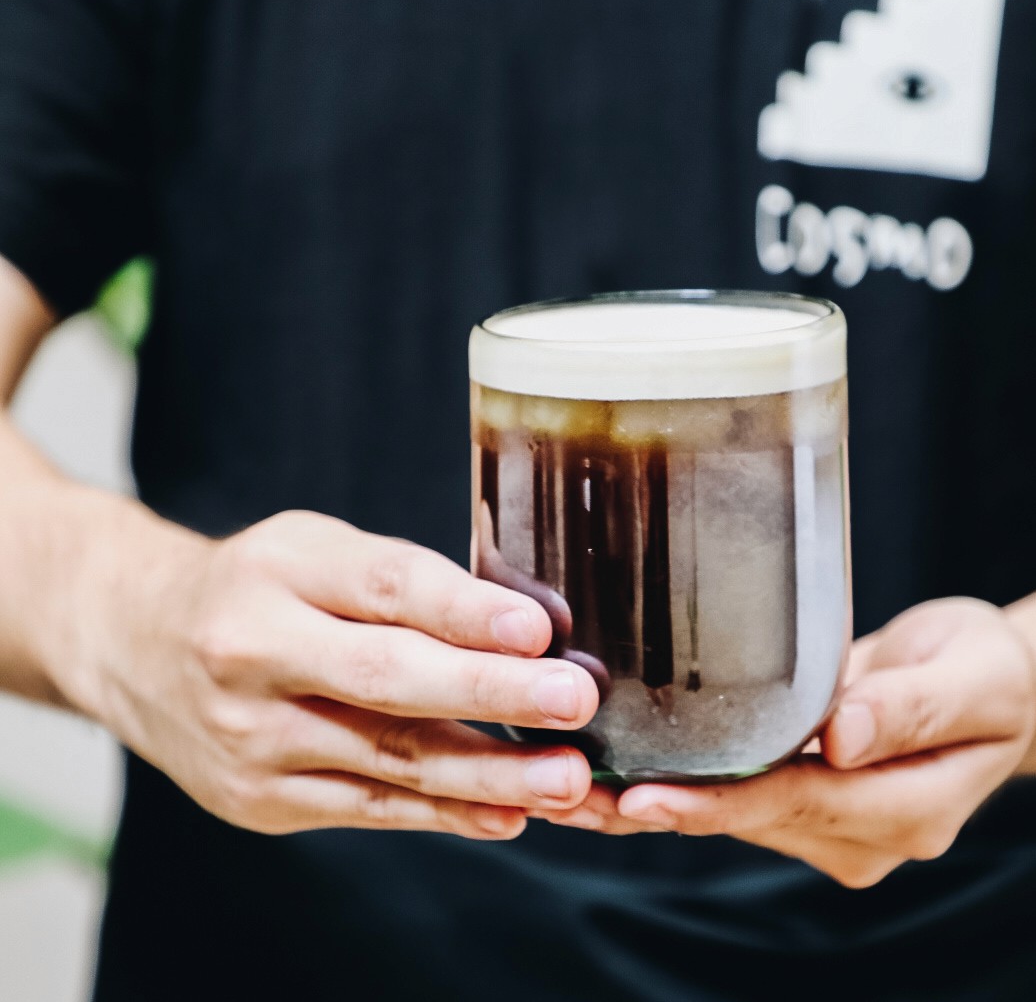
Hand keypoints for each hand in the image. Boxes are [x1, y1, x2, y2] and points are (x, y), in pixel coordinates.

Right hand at [80, 510, 598, 837]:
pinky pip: (368, 808)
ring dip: (486, 774)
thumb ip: (406, 580)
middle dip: (489, 693)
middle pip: (386, 680)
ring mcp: (250, 740)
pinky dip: (443, 813)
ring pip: (387, 761)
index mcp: (277, 573)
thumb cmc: (256, 585)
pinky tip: (507, 813)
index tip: (538, 629)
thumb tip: (524, 625)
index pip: (385, 588)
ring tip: (565, 777)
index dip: (463, 610)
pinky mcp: (259, 801)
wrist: (136, 645)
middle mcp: (252, 657)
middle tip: (572, 701)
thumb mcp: (318, 548)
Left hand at [540, 599, 1035, 887]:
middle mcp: (860, 836)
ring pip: (727, 814)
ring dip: (647, 803)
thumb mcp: (977, 677)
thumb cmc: (988, 671)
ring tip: (559, 785)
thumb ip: (912, 706)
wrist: (989, 684)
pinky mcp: (804, 800)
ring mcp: (830, 827)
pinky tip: (606, 775)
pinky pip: (731, 795)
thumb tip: (841, 736)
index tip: (644, 800)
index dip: (719, 803)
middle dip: (657, 809)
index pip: (797, 806)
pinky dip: (672, 785)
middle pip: (746, 819)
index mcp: (907, 811)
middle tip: (565, 793)